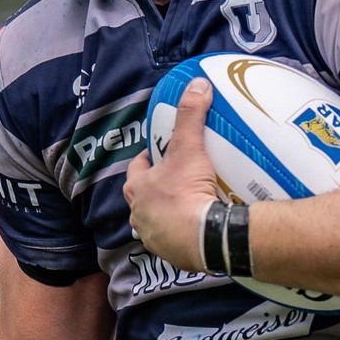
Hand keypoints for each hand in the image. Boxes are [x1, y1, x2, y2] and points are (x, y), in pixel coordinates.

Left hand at [123, 78, 219, 271]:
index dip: (147, 159)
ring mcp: (153, 237)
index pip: (137, 168)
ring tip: (186, 205)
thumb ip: (190, 115)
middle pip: (143, 196)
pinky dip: (181, 234)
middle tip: (176, 178)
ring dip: (166, 214)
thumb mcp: (188, 148)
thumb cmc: (186, 194)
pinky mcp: (171, 254)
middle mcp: (139, 215)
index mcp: (137, 189)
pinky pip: (173, 241)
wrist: (203, 239)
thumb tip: (197, 84)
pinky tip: (195, 228)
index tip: (161, 154)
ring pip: (155, 221)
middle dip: (155, 188)